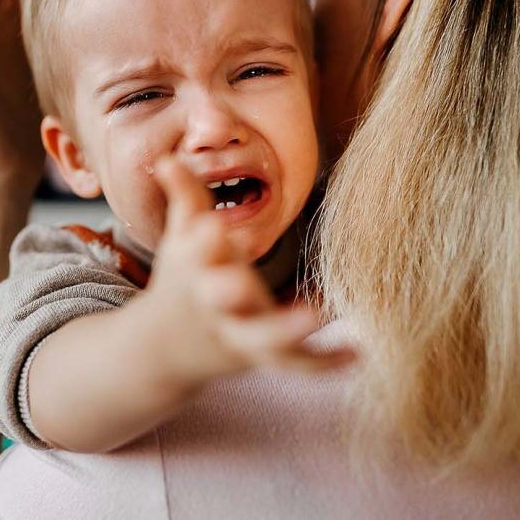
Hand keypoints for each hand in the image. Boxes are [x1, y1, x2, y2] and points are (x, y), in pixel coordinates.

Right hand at [147, 157, 354, 384]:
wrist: (162, 351)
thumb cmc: (183, 280)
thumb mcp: (181, 239)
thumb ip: (185, 196)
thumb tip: (168, 157)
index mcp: (194, 271)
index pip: (196, 252)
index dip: (203, 241)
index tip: (211, 226)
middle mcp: (214, 305)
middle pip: (222, 299)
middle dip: (230, 291)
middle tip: (244, 282)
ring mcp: (237, 334)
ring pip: (262, 337)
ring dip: (288, 329)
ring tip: (318, 315)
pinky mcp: (261, 356)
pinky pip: (295, 362)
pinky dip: (324, 362)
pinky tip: (357, 352)